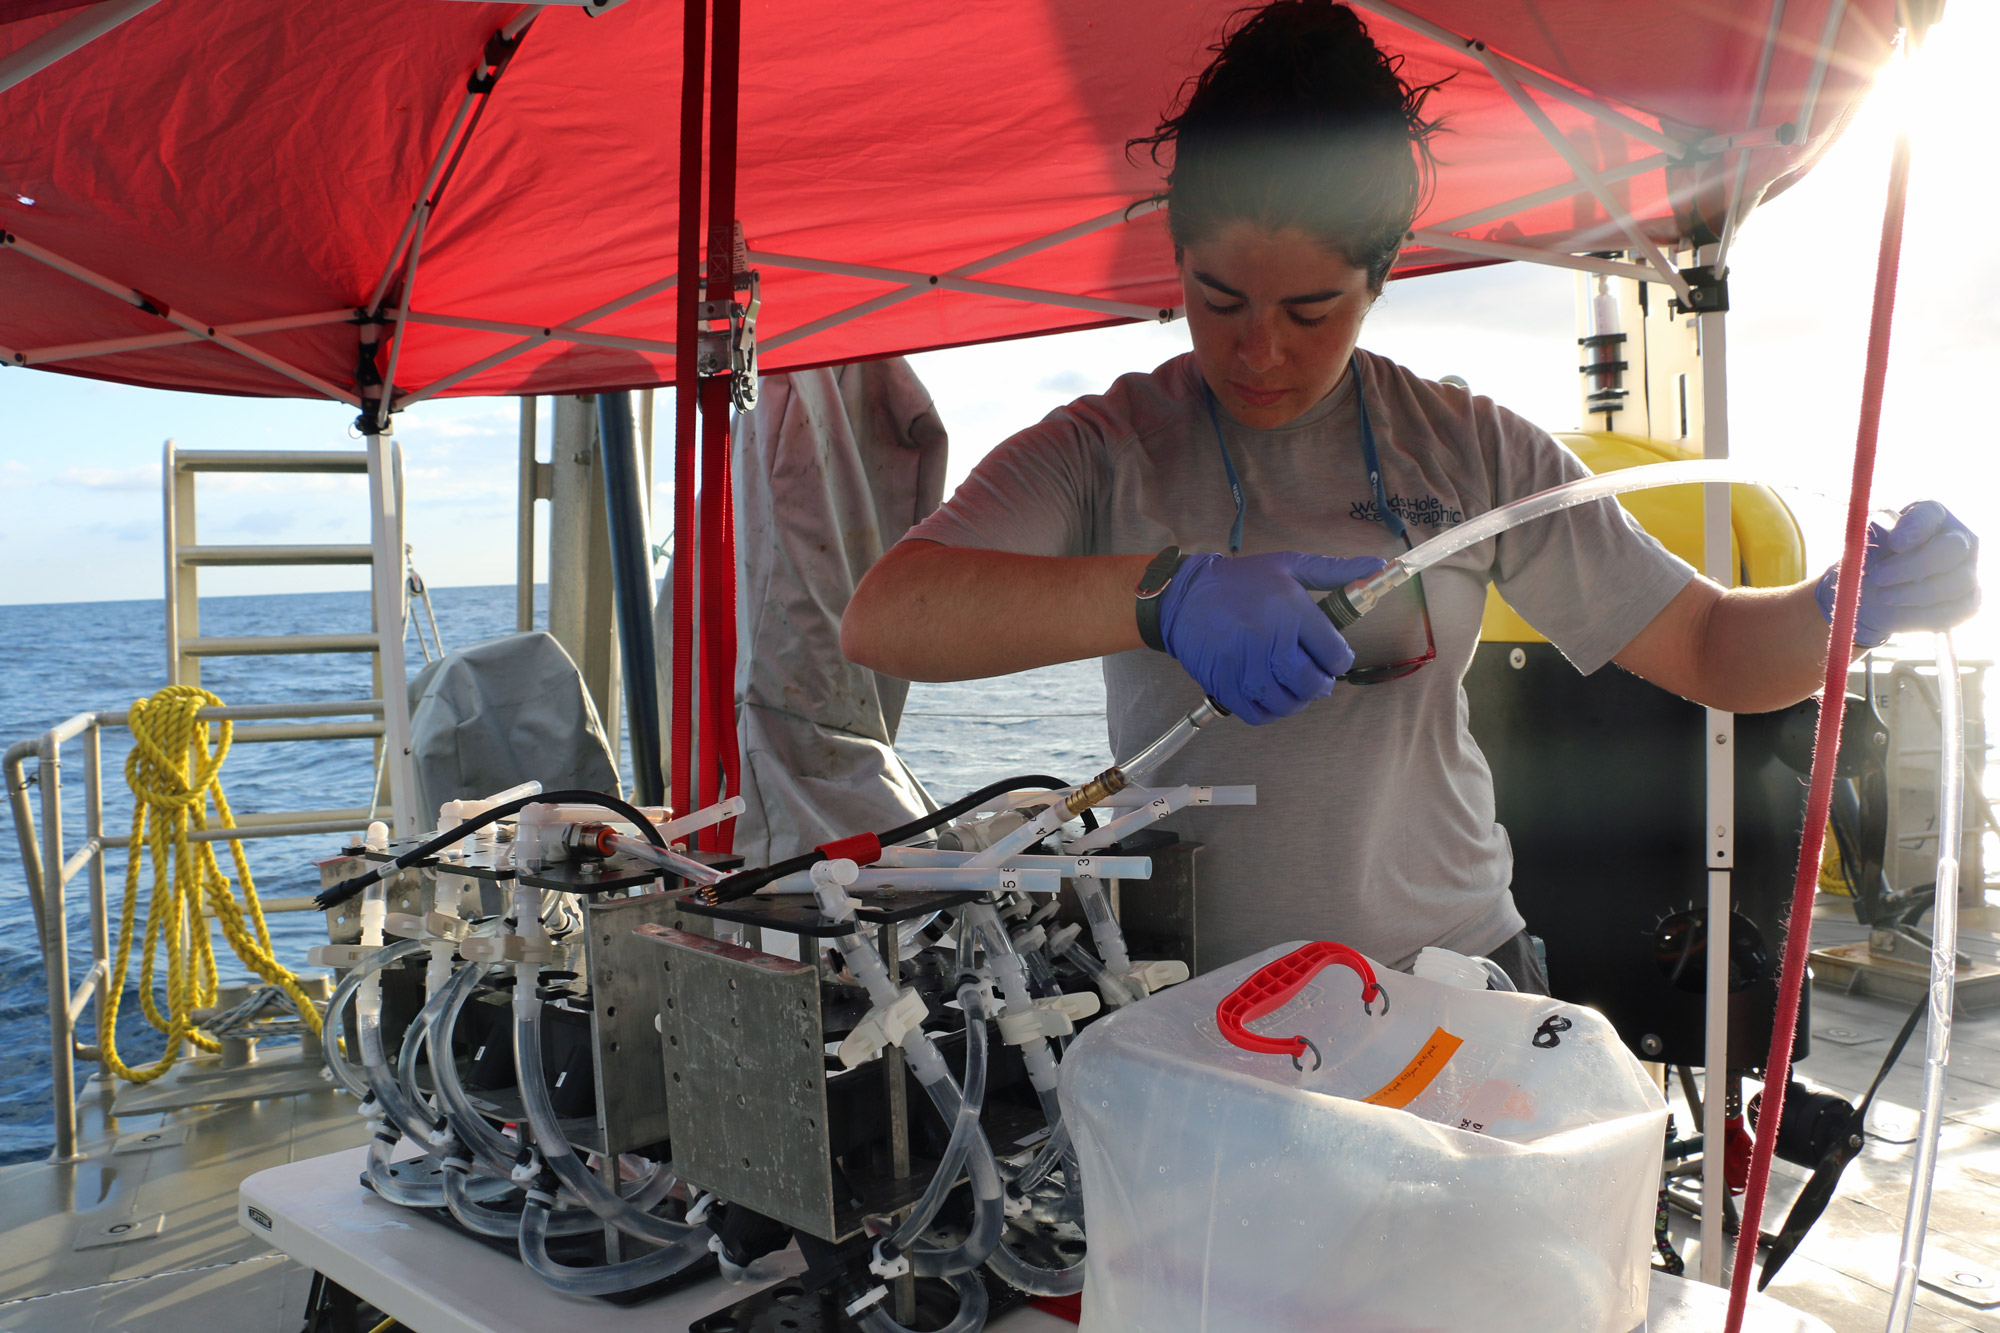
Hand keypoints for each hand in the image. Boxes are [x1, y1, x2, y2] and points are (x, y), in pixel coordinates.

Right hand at [1158, 551, 1386, 723]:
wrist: (1185, 596)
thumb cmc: (1241, 581)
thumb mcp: (1289, 565)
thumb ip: (1335, 570)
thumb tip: (1377, 565)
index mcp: (1292, 611)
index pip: (1336, 655)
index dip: (1339, 660)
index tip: (1331, 656)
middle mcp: (1270, 641)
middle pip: (1313, 684)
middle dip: (1321, 684)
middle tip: (1315, 676)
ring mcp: (1245, 666)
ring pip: (1287, 703)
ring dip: (1297, 700)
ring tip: (1292, 686)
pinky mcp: (1225, 684)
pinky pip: (1259, 714)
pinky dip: (1271, 712)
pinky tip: (1271, 696)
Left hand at [1816, 501, 1979, 646]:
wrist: (1871, 598)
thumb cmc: (1869, 562)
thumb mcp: (1862, 547)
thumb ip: (1874, 538)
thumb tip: (1887, 537)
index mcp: (1930, 516)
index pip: (1930, 514)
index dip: (1915, 528)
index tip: (1894, 543)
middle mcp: (1958, 539)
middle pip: (1952, 547)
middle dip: (1915, 565)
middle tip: (1880, 577)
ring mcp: (1967, 570)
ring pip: (1956, 582)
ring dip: (1915, 593)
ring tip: (1883, 596)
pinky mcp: (1968, 601)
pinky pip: (1955, 610)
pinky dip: (1924, 614)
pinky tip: (1900, 610)